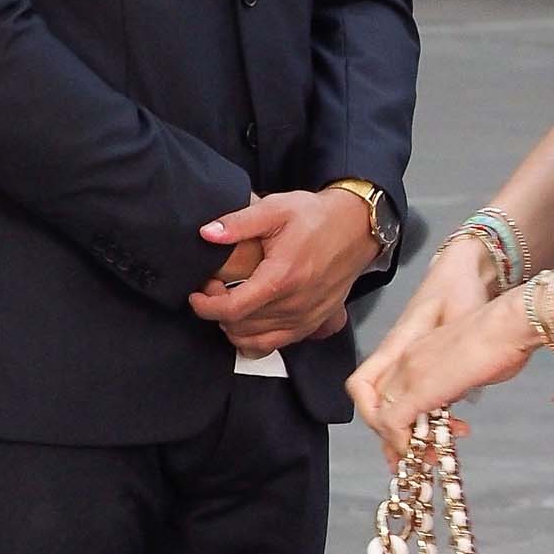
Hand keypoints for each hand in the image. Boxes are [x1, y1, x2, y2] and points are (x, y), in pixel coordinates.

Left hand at [191, 187, 375, 356]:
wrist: (357, 228)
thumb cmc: (316, 217)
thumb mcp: (276, 209)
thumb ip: (238, 223)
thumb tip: (207, 233)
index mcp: (282, 278)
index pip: (233, 309)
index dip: (206, 306)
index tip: (196, 295)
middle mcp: (296, 305)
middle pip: (241, 328)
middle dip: (217, 313)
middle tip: (212, 290)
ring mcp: (306, 318)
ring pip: (256, 341)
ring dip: (234, 328)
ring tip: (229, 303)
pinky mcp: (314, 324)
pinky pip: (276, 345)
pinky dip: (255, 339)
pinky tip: (248, 322)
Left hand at [350, 265, 536, 465]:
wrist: (509, 326)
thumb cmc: (503, 341)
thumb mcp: (471, 364)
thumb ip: (457, 380)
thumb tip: (459, 394)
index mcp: (418, 351)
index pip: (392, 391)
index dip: (401, 418)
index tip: (421, 438)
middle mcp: (406, 360)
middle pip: (381, 406)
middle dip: (397, 437)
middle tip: (420, 456)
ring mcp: (409, 373)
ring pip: (382, 417)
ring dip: (403, 445)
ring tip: (429, 458)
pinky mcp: (417, 390)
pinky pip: (393, 424)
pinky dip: (402, 444)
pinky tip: (425, 453)